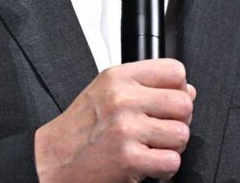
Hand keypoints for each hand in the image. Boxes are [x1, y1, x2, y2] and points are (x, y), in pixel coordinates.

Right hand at [34, 58, 196, 182]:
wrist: (52, 159)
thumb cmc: (79, 128)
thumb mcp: (105, 90)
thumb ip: (144, 85)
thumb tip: (188, 90)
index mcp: (119, 77)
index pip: (175, 71)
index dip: (179, 89)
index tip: (168, 103)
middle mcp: (123, 99)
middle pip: (184, 104)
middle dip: (179, 121)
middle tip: (161, 130)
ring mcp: (127, 129)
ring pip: (182, 134)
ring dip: (172, 147)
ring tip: (152, 148)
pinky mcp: (129, 158)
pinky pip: (172, 162)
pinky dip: (165, 168)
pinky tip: (148, 164)